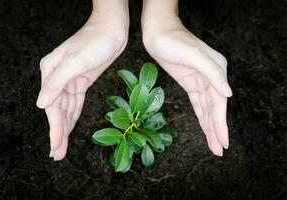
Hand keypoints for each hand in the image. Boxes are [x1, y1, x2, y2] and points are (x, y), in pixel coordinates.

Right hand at [36, 2, 128, 160]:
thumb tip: (41, 104)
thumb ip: (57, 82)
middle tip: (57, 154)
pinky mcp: (82, 81)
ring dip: (65, 127)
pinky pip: (76, 102)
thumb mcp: (75, 61)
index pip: (52, 106)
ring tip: (62, 147)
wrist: (112, 30)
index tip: (56, 147)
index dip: (54, 128)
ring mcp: (70, 79)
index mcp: (51, 72)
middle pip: (58, 111)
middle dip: (58, 133)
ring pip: (67, 109)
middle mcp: (57, 77)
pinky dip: (73, 115)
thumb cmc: (95, 41)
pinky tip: (70, 127)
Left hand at [142, 4, 231, 155]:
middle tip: (219, 150)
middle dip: (216, 130)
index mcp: (216, 71)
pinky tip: (205, 127)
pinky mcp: (190, 83)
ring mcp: (200, 81)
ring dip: (210, 127)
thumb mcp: (192, 54)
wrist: (157, 33)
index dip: (220, 124)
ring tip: (214, 145)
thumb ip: (212, 73)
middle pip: (214, 109)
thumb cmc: (174, 40)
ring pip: (207, 109)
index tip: (223, 142)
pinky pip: (198, 104)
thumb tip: (228, 94)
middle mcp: (211, 77)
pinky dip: (202, 116)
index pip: (219, 103)